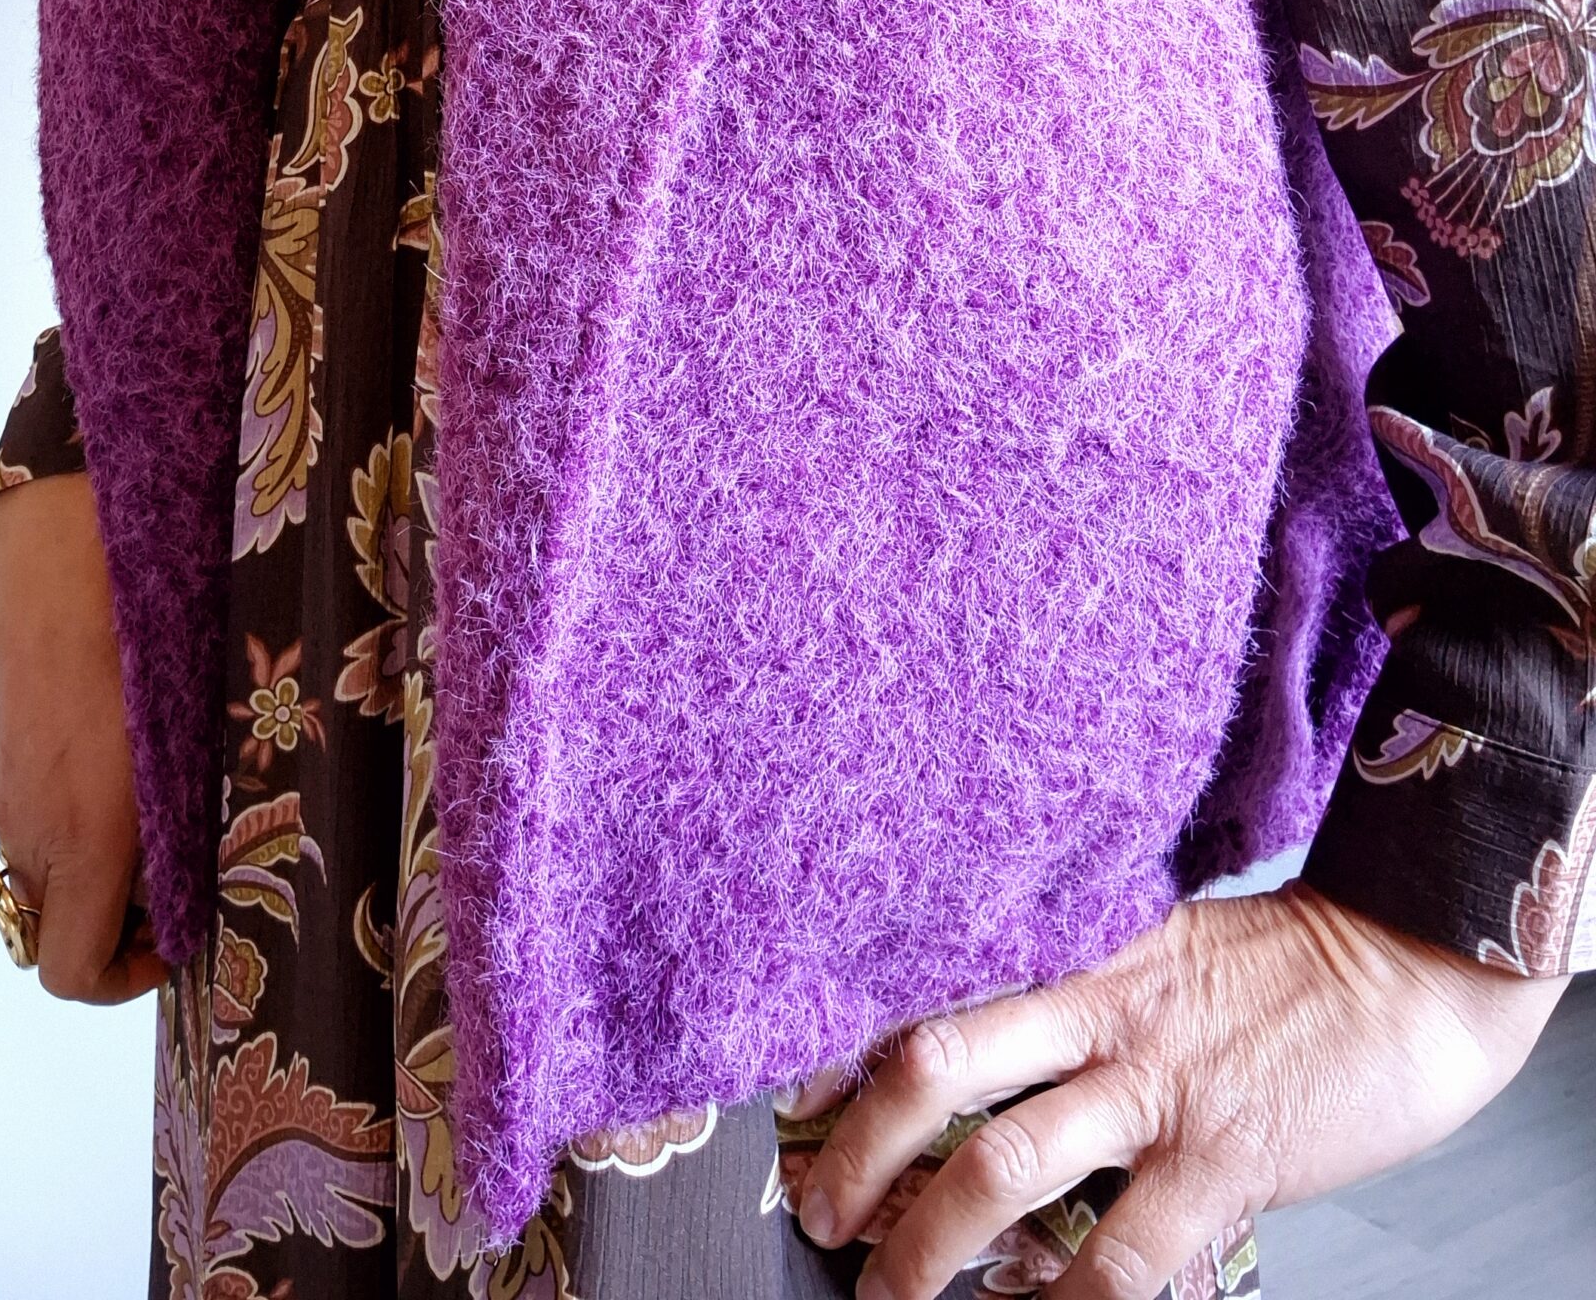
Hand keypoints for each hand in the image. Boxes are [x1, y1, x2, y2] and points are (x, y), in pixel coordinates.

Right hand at [0, 472, 163, 1004]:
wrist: (57, 545)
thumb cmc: (146, 634)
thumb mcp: (187, 736)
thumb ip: (181, 817)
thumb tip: (192, 866)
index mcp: (84, 837)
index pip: (72, 971)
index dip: (126, 978)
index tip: (175, 933)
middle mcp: (28, 827)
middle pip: (57, 920)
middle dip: (116, 910)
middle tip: (177, 853)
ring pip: (39, 860)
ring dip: (89, 852)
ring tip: (150, 786)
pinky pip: (22, 805)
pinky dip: (62, 803)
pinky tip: (107, 739)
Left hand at [793, 882, 1564, 1297]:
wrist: (1408, 965)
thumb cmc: (1283, 964)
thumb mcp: (1158, 940)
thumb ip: (1078, 983)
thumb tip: (994, 1045)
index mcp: (1074, 948)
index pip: (938, 980)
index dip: (854, 1036)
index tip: (795, 1084)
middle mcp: (1095, 1008)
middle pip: (936, 1063)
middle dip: (858, 1146)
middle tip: (813, 1203)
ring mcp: (1153, 1086)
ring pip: (1002, 1163)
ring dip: (926, 1242)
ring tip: (885, 1294)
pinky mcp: (1217, 1160)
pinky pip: (1116, 1254)